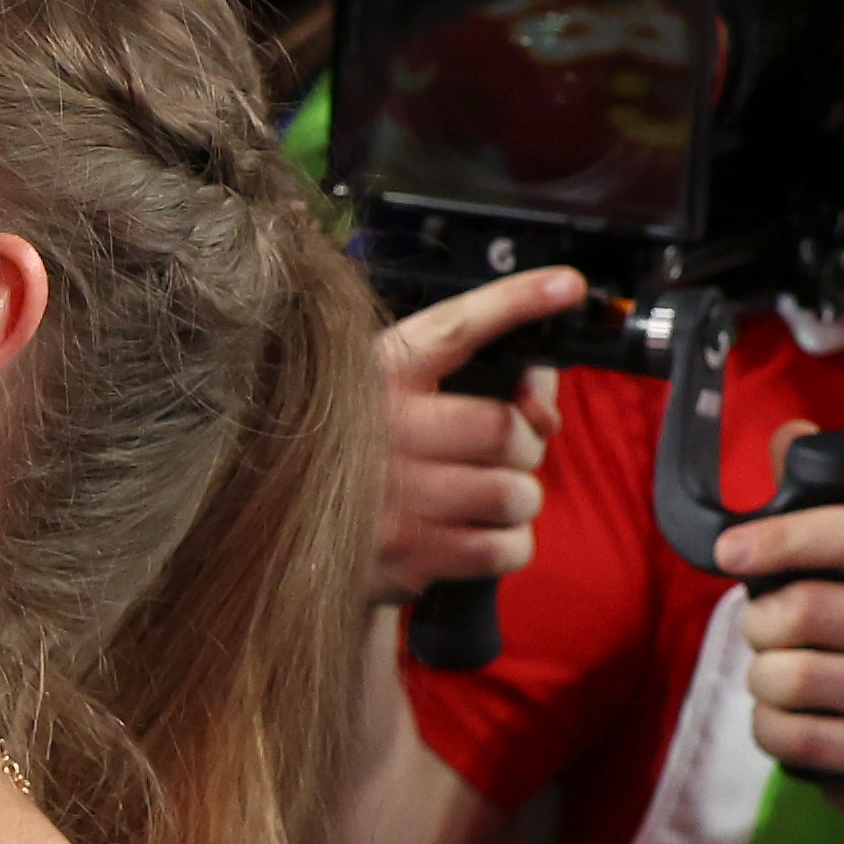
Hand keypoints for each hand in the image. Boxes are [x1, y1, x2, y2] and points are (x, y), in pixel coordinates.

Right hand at [372, 264, 584, 607]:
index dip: (516, 302)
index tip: (567, 285)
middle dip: (526, 443)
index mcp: (374, 376)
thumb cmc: (355, 459)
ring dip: (519, 496)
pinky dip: (510, 542)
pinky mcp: (400, 559)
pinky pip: (501, 548)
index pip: (455, 330)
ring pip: (511, 492)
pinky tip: (481, 533)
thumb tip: (543, 406)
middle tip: (509, 451)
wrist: (275, 542)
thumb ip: (470, 383)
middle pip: (502, 428)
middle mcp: (378, 431)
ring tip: (488, 496)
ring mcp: (388, 500)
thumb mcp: (389, 399)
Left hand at [713, 500, 843, 786]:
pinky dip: (769, 728)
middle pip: (803, 608)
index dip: (781, 536)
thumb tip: (791, 432)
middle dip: (758, 621)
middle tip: (768, 632)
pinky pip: (792, 736)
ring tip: (786, 678)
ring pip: (788, 675)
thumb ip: (827, 504)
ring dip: (762, 678)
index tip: (728, 551)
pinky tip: (791, 719)